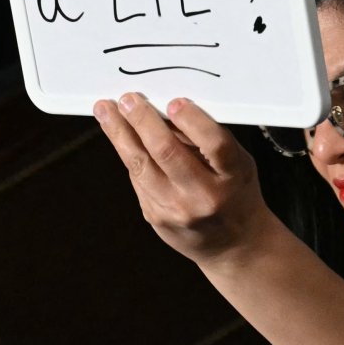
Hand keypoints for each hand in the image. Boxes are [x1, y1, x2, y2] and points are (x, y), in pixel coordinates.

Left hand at [93, 93, 271, 266]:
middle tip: (128, 99)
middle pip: (167, 152)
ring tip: (106, 111)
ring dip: (120, 134)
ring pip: (141, 165)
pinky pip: (137, 178)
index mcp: (234, 177)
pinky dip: (129, 154)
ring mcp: (177, 210)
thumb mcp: (237, 164)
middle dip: (143, 120)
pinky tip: (120, 136)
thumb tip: (166, 110)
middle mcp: (204, 196)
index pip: (214, 145)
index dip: (193, 122)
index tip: (174, 102)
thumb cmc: (236, 193)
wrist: (232, 245)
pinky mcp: (156, 217)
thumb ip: (208, 140)